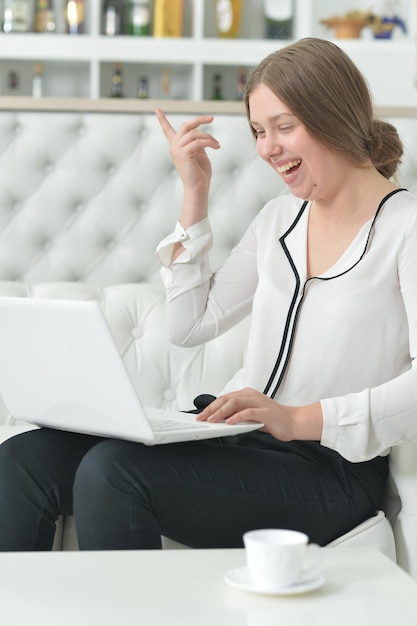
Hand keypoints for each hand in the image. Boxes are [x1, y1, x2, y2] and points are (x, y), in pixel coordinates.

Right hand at [155, 108, 219, 195]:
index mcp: (176, 146)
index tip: (156, 108)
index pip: (167, 130)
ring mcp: (177, 150)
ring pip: (194, 134)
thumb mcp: (199, 154)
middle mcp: (174, 147)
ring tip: (217, 144)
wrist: (198, 188)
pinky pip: (198, 142)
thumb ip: (198, 142)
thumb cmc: (200, 173)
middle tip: (211, 118)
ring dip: (209, 137)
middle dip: (199, 120)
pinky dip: (209, 143)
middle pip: (186, 126)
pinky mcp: (183, 154)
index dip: (162, 119)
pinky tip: (216, 147)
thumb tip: (201, 132)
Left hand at [197, 387, 322, 441]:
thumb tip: (220, 420)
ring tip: (212, 420)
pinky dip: (237, 416)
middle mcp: (251, 395)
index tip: (201, 415)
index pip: (224, 398)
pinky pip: (248, 412)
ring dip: (221, 412)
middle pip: (227, 399)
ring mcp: (258, 402)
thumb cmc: (272, 420)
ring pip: (235, 403)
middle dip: (212, 409)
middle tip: (201, 418)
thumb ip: (237, 415)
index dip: (211, 407)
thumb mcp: (250, 416)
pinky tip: (229, 422)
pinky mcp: (265, 411)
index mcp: (247, 394)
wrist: (293, 422)